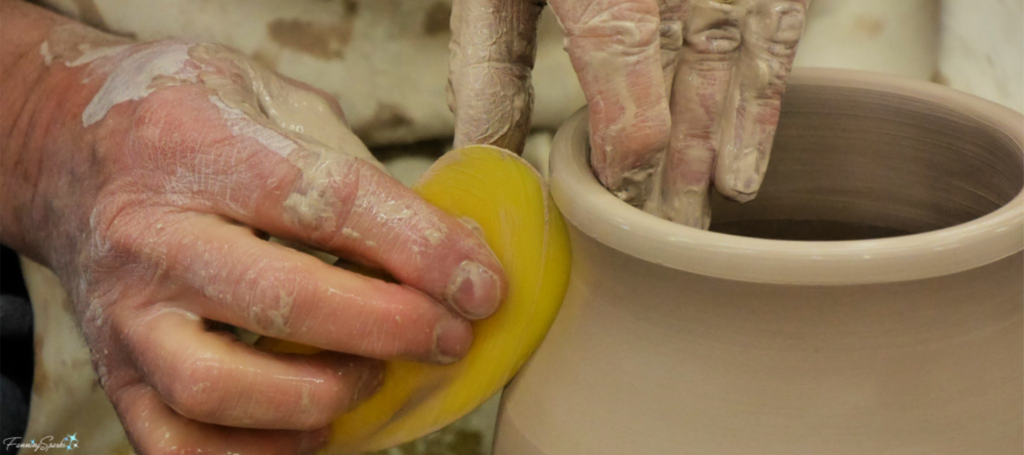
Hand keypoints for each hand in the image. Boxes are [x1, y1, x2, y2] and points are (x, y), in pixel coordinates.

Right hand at [26, 28, 504, 453]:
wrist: (64, 150)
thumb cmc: (186, 121)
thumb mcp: (267, 96)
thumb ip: (352, 167)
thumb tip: (452, 251)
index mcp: (196, 142)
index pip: (325, 202)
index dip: (417, 249)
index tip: (481, 284)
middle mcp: (149, 231)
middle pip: (281, 300)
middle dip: (389, 328)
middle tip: (449, 336)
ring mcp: (124, 310)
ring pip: (221, 388)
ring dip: (323, 396)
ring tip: (372, 376)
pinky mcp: (115, 369)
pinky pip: (180, 445)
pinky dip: (261, 454)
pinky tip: (314, 426)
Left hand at [448, 0, 808, 227]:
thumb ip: (492, 58)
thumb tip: (479, 150)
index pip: (625, 78)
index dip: (627, 151)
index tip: (618, 199)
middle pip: (685, 87)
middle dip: (675, 172)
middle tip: (665, 240)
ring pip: (735, 64)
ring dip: (725, 148)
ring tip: (710, 214)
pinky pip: (778, 32)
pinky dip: (764, 102)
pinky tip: (748, 165)